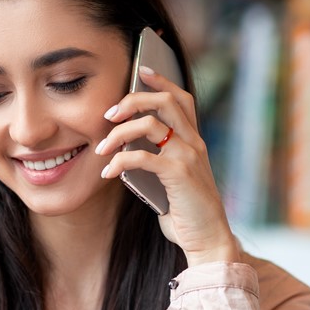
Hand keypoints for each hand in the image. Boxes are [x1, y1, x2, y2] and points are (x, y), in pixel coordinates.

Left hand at [96, 65, 240, 265]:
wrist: (208, 240)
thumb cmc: (186, 213)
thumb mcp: (170, 181)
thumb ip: (155, 160)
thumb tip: (124, 149)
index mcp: (194, 142)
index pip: (182, 98)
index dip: (162, 81)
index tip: (141, 69)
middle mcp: (194, 143)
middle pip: (165, 101)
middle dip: (133, 100)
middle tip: (108, 114)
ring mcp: (189, 157)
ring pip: (150, 124)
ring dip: (119, 132)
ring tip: (101, 149)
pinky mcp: (179, 175)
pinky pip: (142, 157)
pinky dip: (119, 161)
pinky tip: (107, 173)